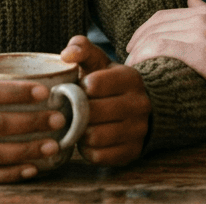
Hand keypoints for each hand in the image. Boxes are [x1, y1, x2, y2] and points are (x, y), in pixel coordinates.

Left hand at [60, 35, 150, 165]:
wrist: (137, 106)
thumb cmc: (108, 82)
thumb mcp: (98, 62)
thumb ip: (81, 48)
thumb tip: (66, 54)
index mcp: (130, 78)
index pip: (94, 84)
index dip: (78, 88)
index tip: (78, 89)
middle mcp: (139, 104)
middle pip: (93, 113)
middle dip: (76, 112)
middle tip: (71, 111)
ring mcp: (139, 130)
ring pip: (95, 137)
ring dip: (80, 133)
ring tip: (79, 125)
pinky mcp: (132, 152)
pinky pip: (100, 156)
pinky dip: (88, 150)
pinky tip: (88, 140)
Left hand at [126, 0, 205, 106]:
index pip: (164, 15)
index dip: (146, 29)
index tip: (137, 44)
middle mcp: (201, 17)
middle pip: (155, 23)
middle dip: (137, 39)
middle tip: (128, 55)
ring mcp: (200, 33)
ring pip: (154, 35)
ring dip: (136, 50)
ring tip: (129, 66)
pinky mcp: (200, 51)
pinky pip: (161, 48)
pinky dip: (144, 56)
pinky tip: (136, 68)